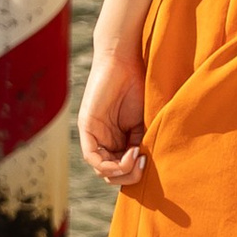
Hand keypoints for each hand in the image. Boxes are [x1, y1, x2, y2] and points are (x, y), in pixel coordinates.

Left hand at [78, 39, 149, 189]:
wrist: (125, 60)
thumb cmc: (137, 85)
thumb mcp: (144, 121)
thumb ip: (142, 143)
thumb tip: (146, 168)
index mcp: (117, 139)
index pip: (121, 170)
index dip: (135, 174)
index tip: (149, 163)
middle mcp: (104, 139)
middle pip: (110, 174)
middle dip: (129, 176)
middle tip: (144, 163)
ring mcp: (94, 134)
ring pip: (101, 169)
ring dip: (122, 171)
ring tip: (137, 157)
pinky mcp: (87, 126)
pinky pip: (91, 156)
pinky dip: (110, 163)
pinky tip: (128, 154)